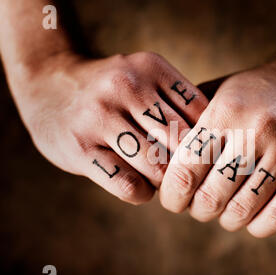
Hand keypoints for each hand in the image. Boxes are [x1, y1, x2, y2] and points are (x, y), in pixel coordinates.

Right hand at [12, 51, 206, 204]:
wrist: (48, 85)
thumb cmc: (111, 92)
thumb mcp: (144, 78)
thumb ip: (178, 105)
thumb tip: (214, 149)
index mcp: (151, 68)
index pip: (202, 115)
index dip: (209, 143)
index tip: (206, 157)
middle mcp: (126, 87)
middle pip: (182, 144)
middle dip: (190, 167)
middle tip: (189, 177)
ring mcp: (100, 117)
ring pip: (158, 167)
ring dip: (165, 182)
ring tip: (162, 179)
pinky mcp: (80, 148)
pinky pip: (128, 185)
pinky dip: (143, 193)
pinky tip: (141, 187)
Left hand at [160, 45, 275, 236]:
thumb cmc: (261, 90)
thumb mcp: (223, 91)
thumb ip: (190, 121)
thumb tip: (161, 162)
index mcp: (227, 110)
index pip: (186, 170)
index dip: (172, 195)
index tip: (173, 199)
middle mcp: (258, 130)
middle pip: (212, 197)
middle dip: (197, 210)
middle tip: (198, 206)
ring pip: (243, 211)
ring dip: (226, 220)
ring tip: (224, 211)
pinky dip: (257, 226)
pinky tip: (250, 217)